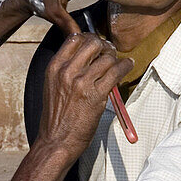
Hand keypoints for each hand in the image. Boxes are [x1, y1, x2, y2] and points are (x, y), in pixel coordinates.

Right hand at [35, 32, 133, 155]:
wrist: (56, 141)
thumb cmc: (56, 118)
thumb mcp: (53, 86)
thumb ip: (66, 70)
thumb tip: (86, 56)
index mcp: (55, 68)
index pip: (74, 39)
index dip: (89, 38)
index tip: (96, 45)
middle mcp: (67, 72)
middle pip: (92, 43)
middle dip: (104, 46)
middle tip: (109, 53)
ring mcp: (81, 82)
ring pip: (107, 57)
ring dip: (116, 58)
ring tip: (119, 63)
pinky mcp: (96, 95)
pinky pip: (116, 72)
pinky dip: (125, 66)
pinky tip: (127, 66)